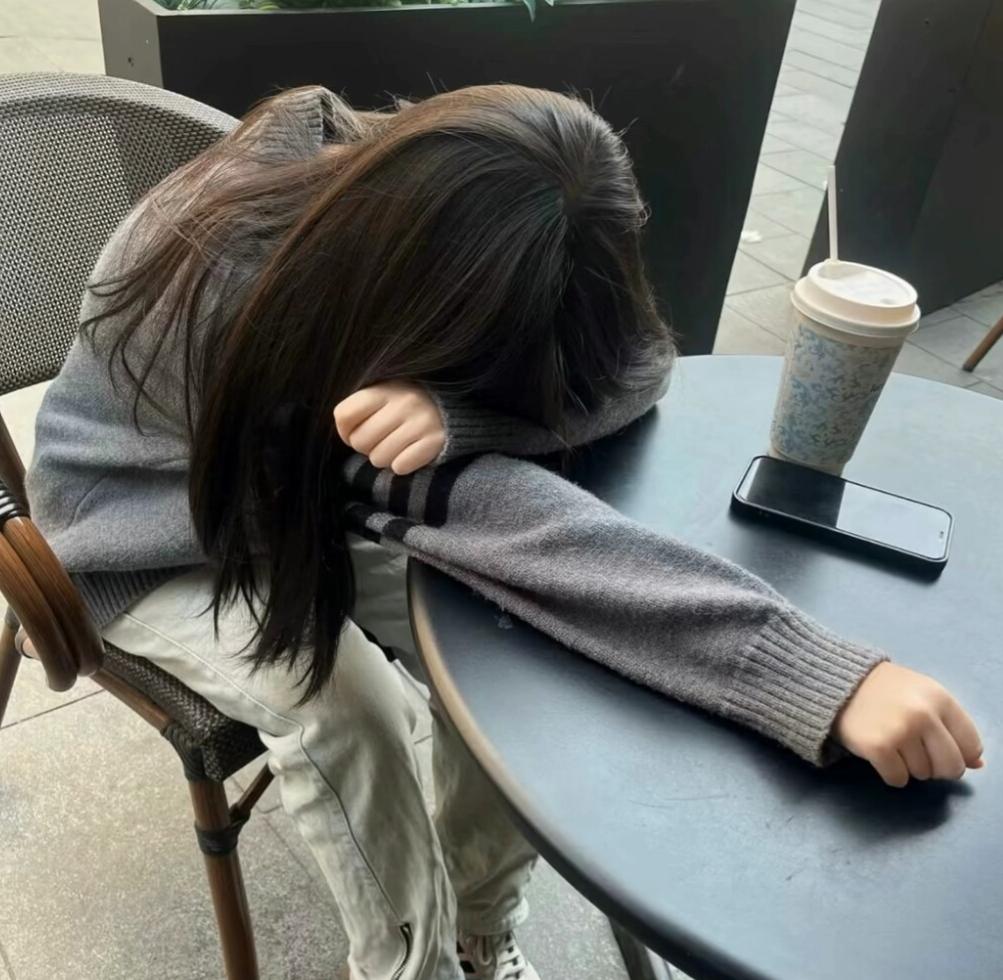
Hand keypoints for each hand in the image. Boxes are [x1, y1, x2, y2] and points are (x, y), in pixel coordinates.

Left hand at [334, 382, 444, 475]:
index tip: (356, 431)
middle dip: (366, 447)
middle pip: (359, 441)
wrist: (450, 409)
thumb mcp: (382, 396)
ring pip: (378, 458)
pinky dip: (402, 465)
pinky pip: (400, 467)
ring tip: (396, 445)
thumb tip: (347, 437)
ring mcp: (420, 423)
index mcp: (384, 390)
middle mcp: (403, 403)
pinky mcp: (434, 442)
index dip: (344, 431)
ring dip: (384, 457)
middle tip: (381, 439)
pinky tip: (410, 452)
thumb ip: (359, 410)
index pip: (344, 415)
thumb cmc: (405, 406)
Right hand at [835, 662, 984, 786]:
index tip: (940, 749)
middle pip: (951, 767)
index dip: (959, 754)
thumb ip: (952, 726)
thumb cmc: (886, 690)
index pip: (971, 746)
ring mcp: (900, 731)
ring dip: (910, 767)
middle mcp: (924, 714)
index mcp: (940, 698)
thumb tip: (977, 764)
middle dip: (937, 768)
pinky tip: (881, 754)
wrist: (838, 682)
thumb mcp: (924, 696)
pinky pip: (898, 780)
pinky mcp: (877, 747)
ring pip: (923, 775)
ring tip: (893, 744)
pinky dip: (891, 773)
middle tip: (917, 753)